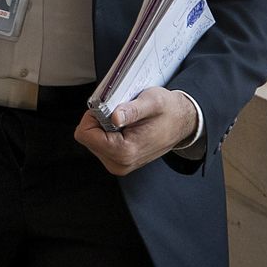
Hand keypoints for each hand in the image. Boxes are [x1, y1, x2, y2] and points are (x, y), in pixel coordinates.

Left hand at [73, 87, 199, 175]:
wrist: (182, 123)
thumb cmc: (168, 111)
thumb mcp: (153, 102)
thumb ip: (132, 110)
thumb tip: (115, 117)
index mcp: (125, 152)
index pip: (84, 134)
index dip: (93, 116)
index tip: (110, 110)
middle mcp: (119, 163)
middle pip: (86, 137)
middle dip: (99, 122)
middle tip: (120, 115)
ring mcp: (118, 164)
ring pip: (91, 140)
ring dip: (103, 127)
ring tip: (126, 122)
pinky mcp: (118, 161)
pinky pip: (99, 143)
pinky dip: (107, 132)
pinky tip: (125, 128)